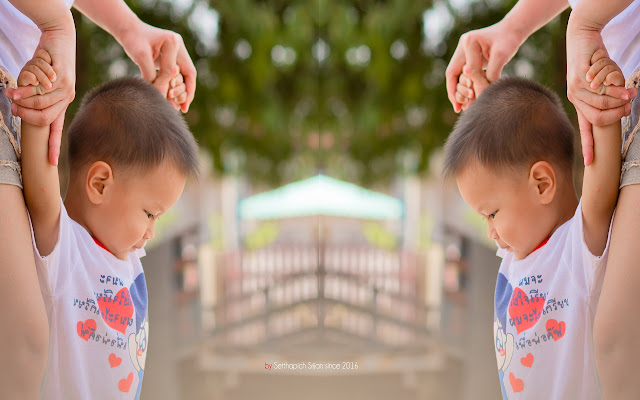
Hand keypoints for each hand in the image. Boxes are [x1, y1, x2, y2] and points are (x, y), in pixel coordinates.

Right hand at [5, 17, 75, 165]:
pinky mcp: (62, 75)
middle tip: (13, 107)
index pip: (57, 128)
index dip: (54, 145)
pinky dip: (28, 86)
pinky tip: (23, 79)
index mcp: (62, 103)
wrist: (59, 38)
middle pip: (45, 118)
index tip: (52, 163)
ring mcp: (66, 87)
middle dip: (25, 115)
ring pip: (41, 102)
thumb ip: (33, 95)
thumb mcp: (41, 82)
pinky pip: (41, 86)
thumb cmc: (48, 62)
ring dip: (23, 100)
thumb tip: (20, 106)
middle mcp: (67, 97)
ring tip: (11, 94)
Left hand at [118, 22, 195, 112]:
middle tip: (177, 106)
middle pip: (188, 75)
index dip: (185, 89)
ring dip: (180, 92)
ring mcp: (177, 54)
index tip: (180, 104)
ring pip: (184, 77)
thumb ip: (152, 75)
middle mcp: (179, 48)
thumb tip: (161, 96)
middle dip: (184, 93)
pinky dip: (174, 88)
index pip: (184, 71)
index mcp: (174, 43)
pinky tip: (171, 100)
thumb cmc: (133, 40)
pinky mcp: (171, 59)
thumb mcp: (141, 57)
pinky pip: (177, 76)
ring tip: (175, 106)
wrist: (128, 30)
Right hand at [446, 22, 522, 112]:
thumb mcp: (501, 56)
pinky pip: (461, 75)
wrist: (512, 30)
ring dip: (458, 91)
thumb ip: (491, 74)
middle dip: (455, 92)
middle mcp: (462, 46)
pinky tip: (466, 100)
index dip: (466, 86)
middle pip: (453, 74)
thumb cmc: (508, 41)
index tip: (470, 99)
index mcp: (469, 42)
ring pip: (455, 76)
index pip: (465, 69)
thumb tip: (480, 94)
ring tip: (462, 107)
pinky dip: (463, 87)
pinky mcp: (467, 58)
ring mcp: (463, 52)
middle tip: (460, 107)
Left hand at [566, 13, 635, 164]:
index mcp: (579, 103)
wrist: (582, 39)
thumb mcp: (601, 83)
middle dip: (616, 116)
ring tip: (630, 94)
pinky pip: (601, 87)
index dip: (588, 145)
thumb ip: (608, 96)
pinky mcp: (580, 75)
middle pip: (596, 118)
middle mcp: (574, 97)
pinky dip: (615, 87)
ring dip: (620, 100)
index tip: (591, 163)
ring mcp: (575, 87)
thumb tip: (622, 109)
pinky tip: (621, 82)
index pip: (584, 128)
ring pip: (602, 102)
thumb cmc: (593, 62)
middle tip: (629, 108)